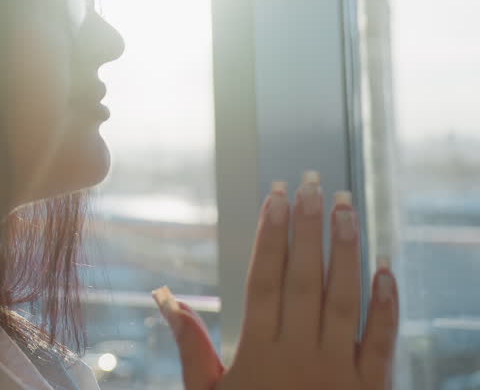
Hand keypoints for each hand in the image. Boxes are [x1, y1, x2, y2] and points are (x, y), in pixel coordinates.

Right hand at [152, 172, 398, 389]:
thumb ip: (190, 346)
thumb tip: (164, 297)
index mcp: (259, 353)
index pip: (265, 279)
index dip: (271, 234)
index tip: (276, 196)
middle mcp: (301, 355)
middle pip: (304, 278)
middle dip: (308, 227)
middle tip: (313, 182)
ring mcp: (340, 371)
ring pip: (344, 298)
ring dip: (345, 249)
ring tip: (346, 206)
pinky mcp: (372, 389)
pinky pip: (381, 340)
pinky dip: (385, 304)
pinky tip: (383, 268)